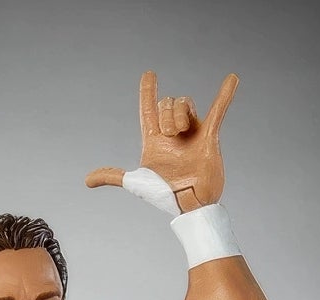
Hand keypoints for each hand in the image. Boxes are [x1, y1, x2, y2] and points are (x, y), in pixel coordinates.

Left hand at [86, 70, 237, 210]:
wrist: (189, 204)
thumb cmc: (164, 195)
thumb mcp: (135, 181)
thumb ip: (113, 176)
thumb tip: (87, 180)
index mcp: (155, 140)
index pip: (149, 109)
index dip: (148, 91)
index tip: (149, 74)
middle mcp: (173, 134)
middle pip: (168, 104)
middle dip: (166, 112)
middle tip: (169, 134)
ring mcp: (192, 134)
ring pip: (185, 104)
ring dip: (180, 113)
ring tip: (181, 133)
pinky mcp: (210, 136)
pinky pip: (218, 110)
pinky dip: (225, 95)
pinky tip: (232, 79)